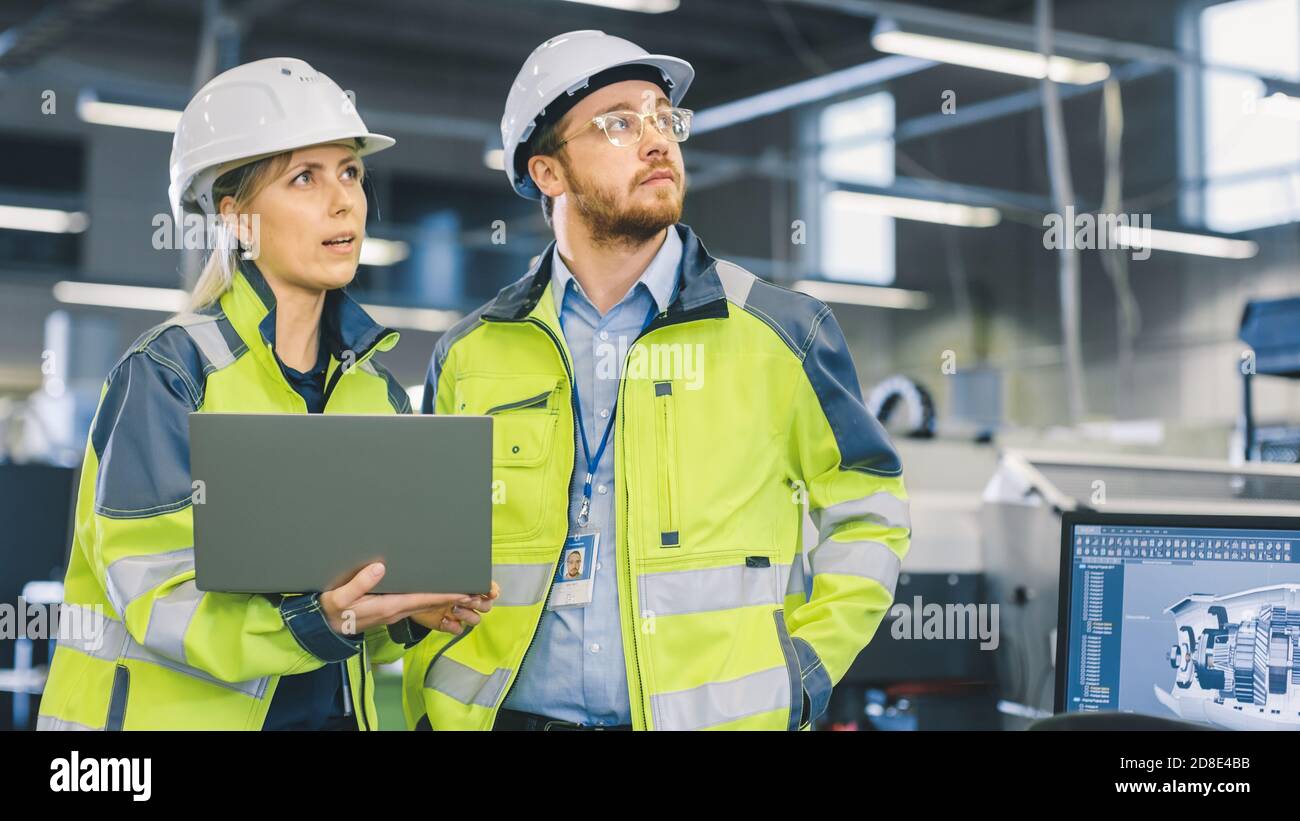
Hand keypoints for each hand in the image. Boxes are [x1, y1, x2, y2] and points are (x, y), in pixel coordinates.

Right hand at [320, 563, 471, 635]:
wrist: (323, 626)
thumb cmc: (331, 611)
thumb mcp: (339, 598)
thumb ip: (358, 583)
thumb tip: (380, 568)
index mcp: (386, 606)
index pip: (422, 599)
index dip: (445, 595)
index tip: (464, 591)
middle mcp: (393, 610)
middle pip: (428, 603)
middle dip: (451, 596)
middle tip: (473, 588)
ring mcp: (392, 611)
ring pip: (423, 604)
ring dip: (442, 597)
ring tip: (461, 588)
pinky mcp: (388, 609)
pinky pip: (414, 603)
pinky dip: (429, 597)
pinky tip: (435, 590)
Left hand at [411, 580, 499, 634]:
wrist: (407, 596)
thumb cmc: (423, 582)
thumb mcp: (436, 574)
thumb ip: (451, 578)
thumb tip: (460, 582)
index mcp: (467, 585)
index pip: (488, 588)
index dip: (492, 590)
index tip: (491, 592)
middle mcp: (466, 600)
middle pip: (486, 605)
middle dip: (480, 603)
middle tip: (469, 599)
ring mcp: (458, 613)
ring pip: (475, 619)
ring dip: (468, 615)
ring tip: (455, 609)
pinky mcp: (448, 624)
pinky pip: (458, 629)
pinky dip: (454, 626)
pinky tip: (444, 620)